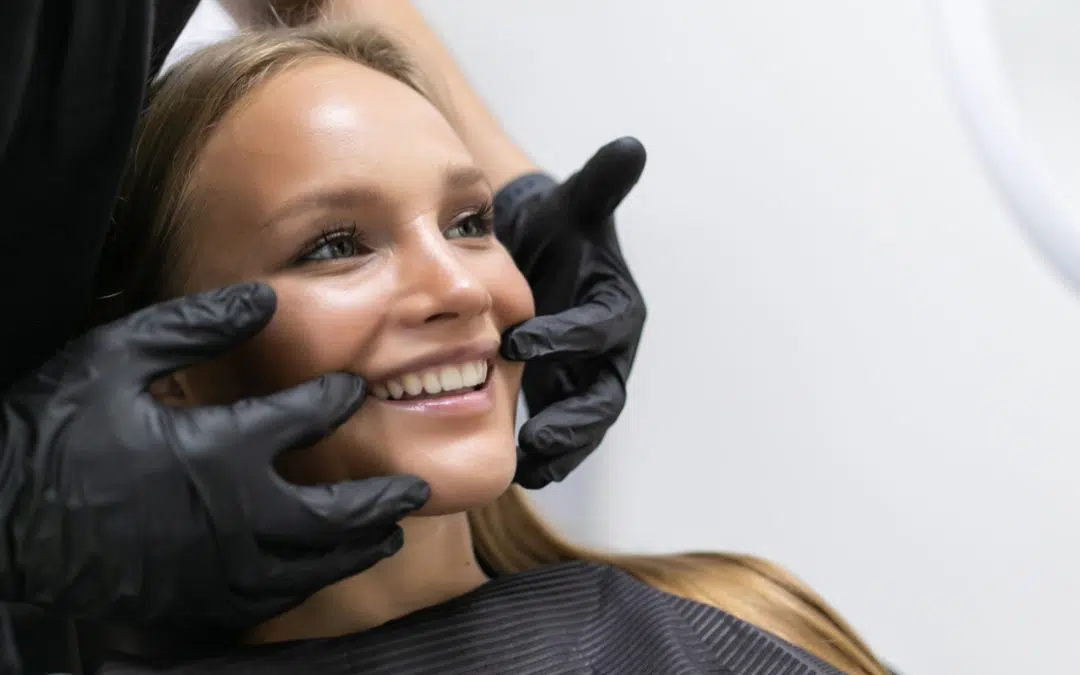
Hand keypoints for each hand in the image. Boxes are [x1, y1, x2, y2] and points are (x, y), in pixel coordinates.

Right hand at [0, 282, 427, 629]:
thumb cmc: (51, 433)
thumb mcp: (115, 357)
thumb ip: (196, 327)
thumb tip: (263, 296)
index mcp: (221, 448)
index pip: (305, 418)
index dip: (336, 399)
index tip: (354, 389)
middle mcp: (236, 515)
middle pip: (335, 512)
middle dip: (381, 498)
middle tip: (415, 489)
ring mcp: (218, 567)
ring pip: (313, 564)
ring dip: (358, 546)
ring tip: (387, 533)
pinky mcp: (195, 601)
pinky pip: (271, 598)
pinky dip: (308, 582)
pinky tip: (319, 571)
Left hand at [497, 137, 646, 487]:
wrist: (541, 257)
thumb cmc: (560, 230)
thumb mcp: (576, 206)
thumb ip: (600, 185)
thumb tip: (630, 146)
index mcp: (617, 307)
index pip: (598, 328)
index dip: (564, 337)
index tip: (519, 343)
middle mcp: (609, 350)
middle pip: (602, 394)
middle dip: (573, 420)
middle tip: (536, 440)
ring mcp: (587, 378)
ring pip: (584, 423)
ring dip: (561, 448)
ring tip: (527, 469)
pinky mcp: (564, 396)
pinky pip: (561, 432)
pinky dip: (545, 454)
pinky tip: (515, 471)